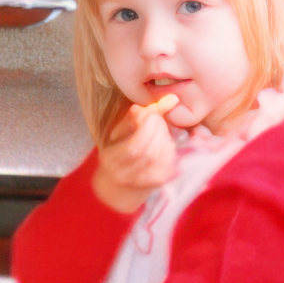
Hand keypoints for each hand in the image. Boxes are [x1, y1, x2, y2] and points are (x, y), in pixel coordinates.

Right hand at [91, 92, 179, 212]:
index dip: (147, 128)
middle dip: (159, 132)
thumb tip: (172, 99)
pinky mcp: (157, 183)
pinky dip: (170, 150)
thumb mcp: (124, 129)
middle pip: (149, 152)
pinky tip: (165, 144)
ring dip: (166, 140)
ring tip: (162, 132)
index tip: (153, 114)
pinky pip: (169, 164)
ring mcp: (141, 181)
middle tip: (160, 120)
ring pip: (161, 158)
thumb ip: (144, 113)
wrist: (118, 183)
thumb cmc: (119, 147)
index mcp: (110, 158)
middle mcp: (124, 174)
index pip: (134, 146)